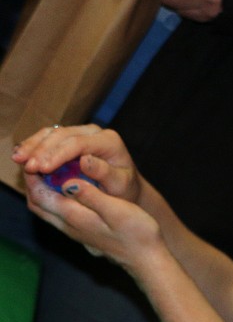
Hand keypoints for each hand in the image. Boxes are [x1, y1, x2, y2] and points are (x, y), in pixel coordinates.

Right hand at [14, 124, 141, 203]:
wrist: (126, 188)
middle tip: (26, 167)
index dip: (57, 154)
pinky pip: (48, 138)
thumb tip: (84, 160)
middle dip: (41, 150)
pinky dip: (34, 145)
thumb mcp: (120, 184)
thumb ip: (104, 173)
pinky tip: (21, 155)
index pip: (78, 143)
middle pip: (62, 135)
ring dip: (33, 146)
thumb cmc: (124, 189)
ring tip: (18, 159)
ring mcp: (81, 133)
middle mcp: (94, 132)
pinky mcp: (70, 138)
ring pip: (52, 133)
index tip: (42, 169)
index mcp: (109, 141)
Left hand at [17, 128, 159, 265]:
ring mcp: (74, 231)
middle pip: (37, 203)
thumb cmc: (137, 233)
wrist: (147, 259)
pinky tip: (67, 188)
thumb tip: (68, 182)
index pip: (40, 194)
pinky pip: (56, 213)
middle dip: (32, 182)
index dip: (34, 175)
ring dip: (41, 190)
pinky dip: (53, 198)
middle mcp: (68, 225)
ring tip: (49, 171)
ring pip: (45, 209)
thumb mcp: (118, 210)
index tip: (36, 155)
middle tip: (38, 161)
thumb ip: (91, 196)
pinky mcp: (82, 232)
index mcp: (74, 217)